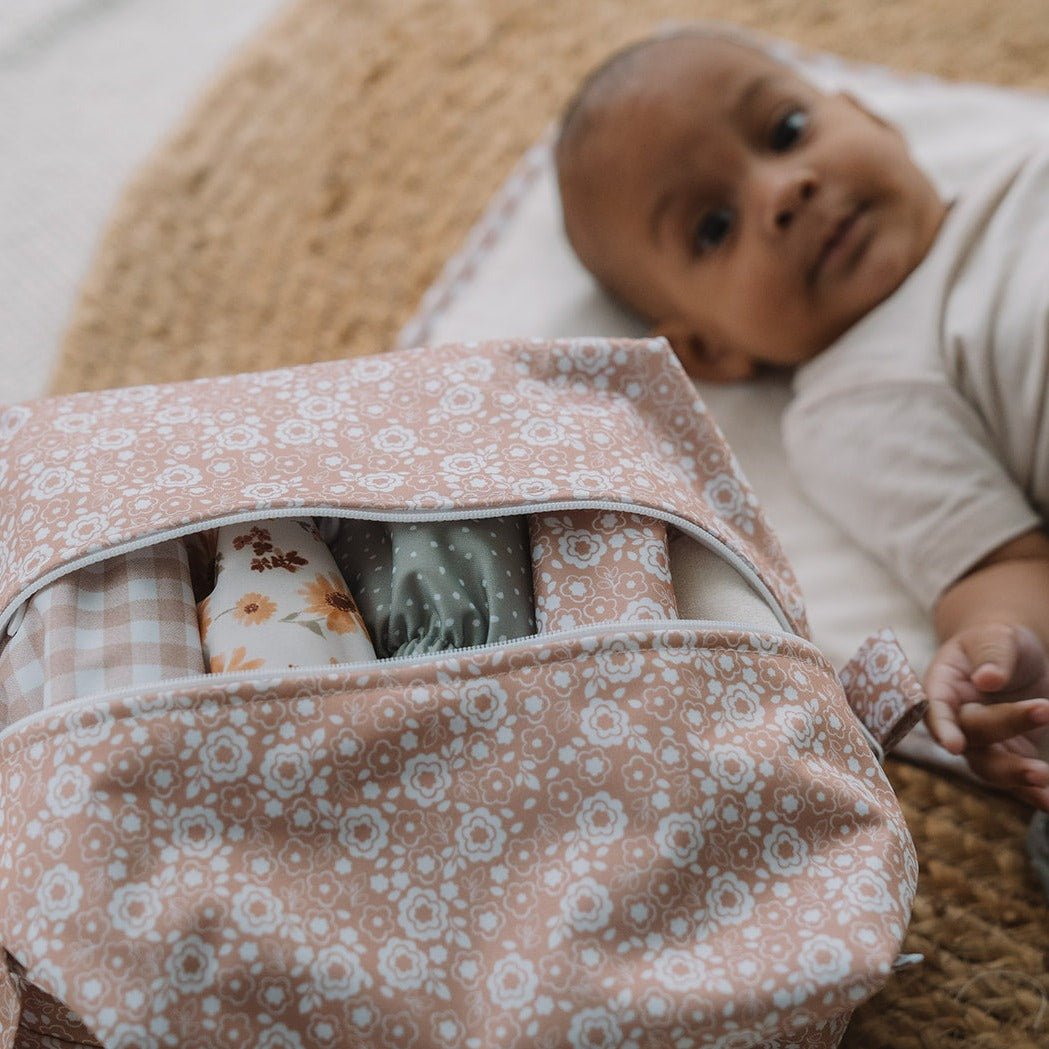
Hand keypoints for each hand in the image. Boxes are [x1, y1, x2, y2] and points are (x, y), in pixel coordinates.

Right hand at [925, 622, 1048, 810]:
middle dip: (1004, 731)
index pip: (935, 710)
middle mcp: (956, 721)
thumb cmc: (996, 642)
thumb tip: (988, 680)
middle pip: (971, 737)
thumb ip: (992, 655)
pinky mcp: (1008, 756)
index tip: (955, 744)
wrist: (1011, 657)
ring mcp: (982, 743)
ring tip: (1045, 776)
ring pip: (990, 767)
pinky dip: (1032, 793)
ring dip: (1015, 774)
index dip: (943, 728)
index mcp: (941, 688)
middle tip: (1044, 713)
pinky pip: (1017, 781)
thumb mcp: (996, 637)